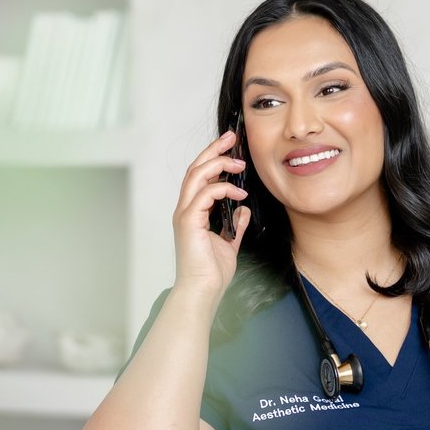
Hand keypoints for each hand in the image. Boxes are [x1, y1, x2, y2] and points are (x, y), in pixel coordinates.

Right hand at [173, 127, 249, 300]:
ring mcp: (185, 214)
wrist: (204, 291)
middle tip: (232, 137)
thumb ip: (235, 225)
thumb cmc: (212, 273)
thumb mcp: (230, 243)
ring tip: (238, 163)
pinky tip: (240, 194)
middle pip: (195, 168)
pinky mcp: (189, 221)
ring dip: (218, 163)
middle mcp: (185, 209)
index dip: (214, 158)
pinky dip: (224, 189)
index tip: (231, 147)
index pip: (200, 176)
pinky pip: (205, 194)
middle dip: (213, 149)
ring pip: (196, 175)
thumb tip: (244, 210)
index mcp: (193, 212)